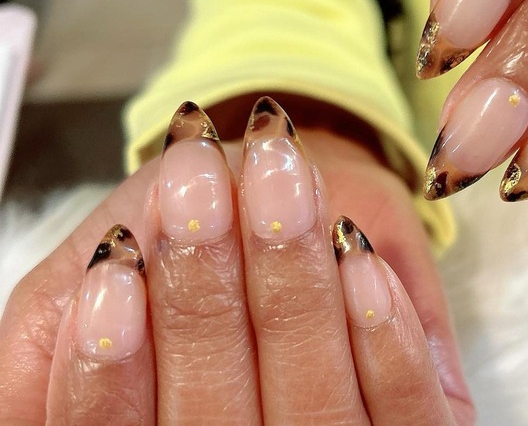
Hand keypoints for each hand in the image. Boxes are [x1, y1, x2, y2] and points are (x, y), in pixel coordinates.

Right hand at [0, 99, 474, 423]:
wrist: (281, 200)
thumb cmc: (181, 252)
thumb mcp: (88, 289)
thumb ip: (58, 321)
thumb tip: (94, 299)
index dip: (110, 367)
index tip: (116, 264)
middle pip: (217, 422)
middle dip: (204, 300)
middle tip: (196, 187)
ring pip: (316, 411)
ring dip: (294, 293)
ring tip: (277, 185)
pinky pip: (407, 411)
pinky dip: (386, 339)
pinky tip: (358, 262)